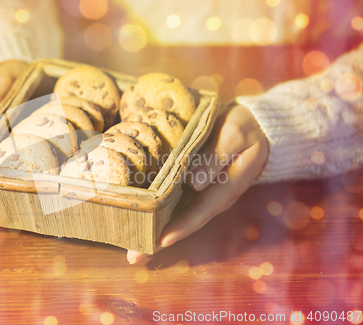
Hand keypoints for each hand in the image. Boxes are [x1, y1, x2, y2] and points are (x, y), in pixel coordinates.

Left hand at [127, 103, 268, 263]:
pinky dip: (157, 213)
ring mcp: (202, 193)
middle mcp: (212, 196)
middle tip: (134, 257)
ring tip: (130, 246)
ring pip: (176, 216)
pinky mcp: (193, 185)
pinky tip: (138, 219)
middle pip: (184, 222)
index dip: (181, 228)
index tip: (161, 241)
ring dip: (154, 231)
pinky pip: (173, 203)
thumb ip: (216, 157)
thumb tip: (194, 183)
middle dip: (159, 240)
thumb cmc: (243, 128)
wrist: (251, 124)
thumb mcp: (235, 136)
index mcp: (226, 188)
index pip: (200, 212)